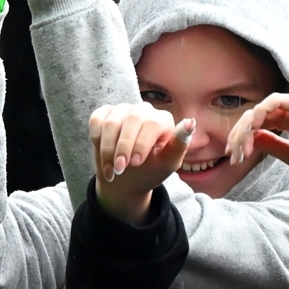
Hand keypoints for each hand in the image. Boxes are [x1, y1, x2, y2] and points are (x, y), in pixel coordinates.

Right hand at [88, 103, 192, 223]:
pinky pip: (96, 121)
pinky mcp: (104, 114)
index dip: (142, 143)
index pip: (152, 123)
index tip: (136, 163)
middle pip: (130, 120)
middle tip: (120, 169)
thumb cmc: (150, 171)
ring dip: (108, 149)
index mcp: (162, 120)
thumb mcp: (167, 164)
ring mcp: (122, 110)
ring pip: (111, 123)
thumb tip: (191, 122)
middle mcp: (143, 110)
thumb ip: (179, 144)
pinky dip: (97, 140)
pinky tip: (103, 155)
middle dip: (123, 147)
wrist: (126, 179)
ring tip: (111, 170)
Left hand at [225, 93, 288, 181]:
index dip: (242, 139)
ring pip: (260, 108)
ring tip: (241, 145)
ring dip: (246, 126)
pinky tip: (254, 128)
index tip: (235, 158)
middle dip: (239, 134)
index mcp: (287, 121)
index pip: (256, 125)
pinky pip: (276, 101)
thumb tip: (249, 139)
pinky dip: (261, 112)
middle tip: (233, 154)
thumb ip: (270, 144)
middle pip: (254, 116)